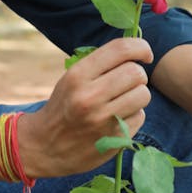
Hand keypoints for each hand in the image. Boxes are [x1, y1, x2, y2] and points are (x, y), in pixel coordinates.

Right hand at [18, 37, 152, 178]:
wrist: (46, 146)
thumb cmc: (63, 104)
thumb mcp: (71, 78)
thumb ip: (99, 64)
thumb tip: (135, 49)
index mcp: (78, 75)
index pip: (120, 50)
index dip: (140, 46)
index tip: (145, 53)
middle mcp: (90, 96)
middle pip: (136, 73)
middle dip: (138, 74)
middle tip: (129, 80)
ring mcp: (103, 120)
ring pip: (143, 94)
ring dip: (138, 94)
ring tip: (123, 98)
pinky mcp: (115, 140)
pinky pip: (140, 116)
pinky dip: (134, 114)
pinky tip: (118, 117)